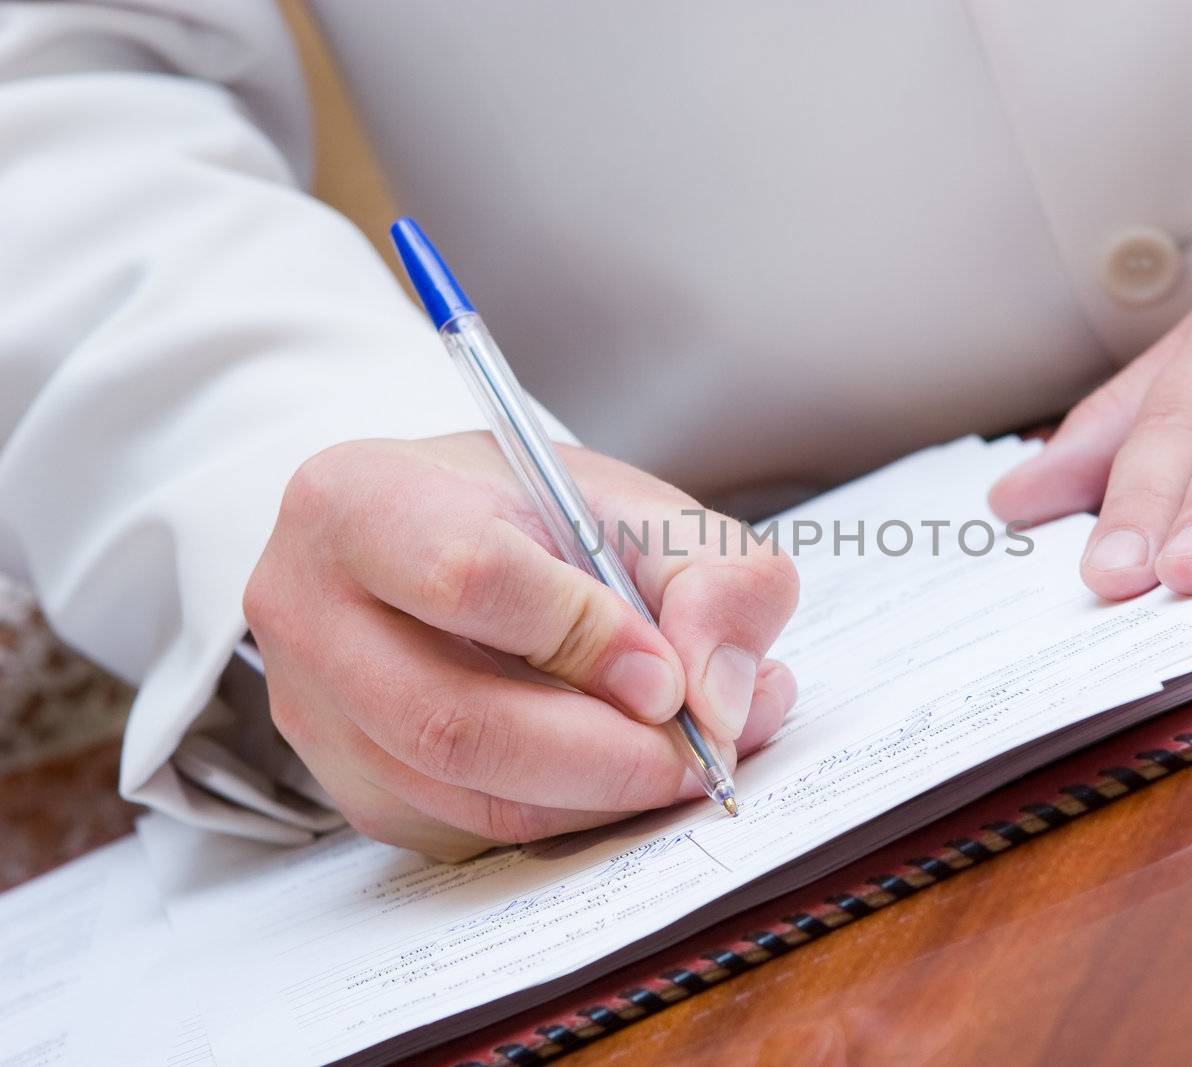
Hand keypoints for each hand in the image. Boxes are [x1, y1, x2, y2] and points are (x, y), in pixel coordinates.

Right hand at [244, 432, 798, 859]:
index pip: (468, 578)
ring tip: (682, 759)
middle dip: (606, 755)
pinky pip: (468, 832)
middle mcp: (305, 611)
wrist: (445, 542)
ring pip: (466, 796)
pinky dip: (566, 818)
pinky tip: (618, 774)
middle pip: (456, 722)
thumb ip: (715, 576)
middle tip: (700, 754)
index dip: (587, 640)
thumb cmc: (536, 516)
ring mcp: (313, 712)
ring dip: (599, 798)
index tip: (668, 675)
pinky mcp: (348, 787)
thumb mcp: (641, 508)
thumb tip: (721, 700)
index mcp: (358, 501)